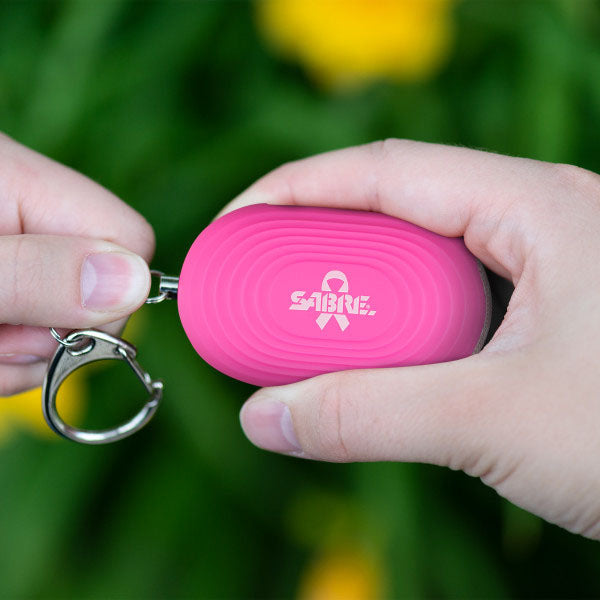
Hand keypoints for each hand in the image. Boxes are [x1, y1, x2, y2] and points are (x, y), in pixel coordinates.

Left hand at [0, 133, 153, 394]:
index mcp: (24, 183)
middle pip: (101, 290)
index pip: (131, 239)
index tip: (50, 327)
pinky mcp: (2, 280)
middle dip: (55, 339)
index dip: (111, 297)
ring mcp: (11, 248)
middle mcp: (27, 212)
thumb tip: (138, 283)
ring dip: (18, 358)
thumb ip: (38, 274)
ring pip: (61, 323)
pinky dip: (1, 358)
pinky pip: (25, 333)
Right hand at [220, 139, 599, 539]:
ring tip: (301, 321)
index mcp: (536, 207)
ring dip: (355, 286)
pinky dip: (393, 323)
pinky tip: (368, 354)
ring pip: (419, 258)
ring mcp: (541, 268)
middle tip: (260, 282)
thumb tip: (264, 419)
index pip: (387, 170)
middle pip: (397, 207)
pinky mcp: (541, 313)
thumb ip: (369, 419)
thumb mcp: (495, 423)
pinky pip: (444, 300)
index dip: (298, 188)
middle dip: (317, 238)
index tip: (237, 222)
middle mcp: (536, 222)